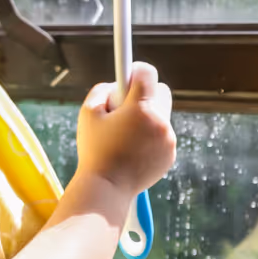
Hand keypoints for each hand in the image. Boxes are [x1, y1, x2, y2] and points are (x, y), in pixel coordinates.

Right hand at [76, 62, 175, 196]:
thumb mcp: (87, 113)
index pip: (147, 73)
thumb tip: (116, 84)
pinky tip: (132, 149)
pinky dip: (151, 136)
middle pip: (162, 91)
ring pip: (161, 115)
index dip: (134, 70)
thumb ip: (101, 90)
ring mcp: (168, 140)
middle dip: (146, 93)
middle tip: (125, 105)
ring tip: (124, 134)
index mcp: (141, 108)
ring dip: (147, 117)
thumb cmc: (94, 150)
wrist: (106, 188)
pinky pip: (163, 135)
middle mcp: (160, 121)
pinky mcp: (170, 155)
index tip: (126, 75)